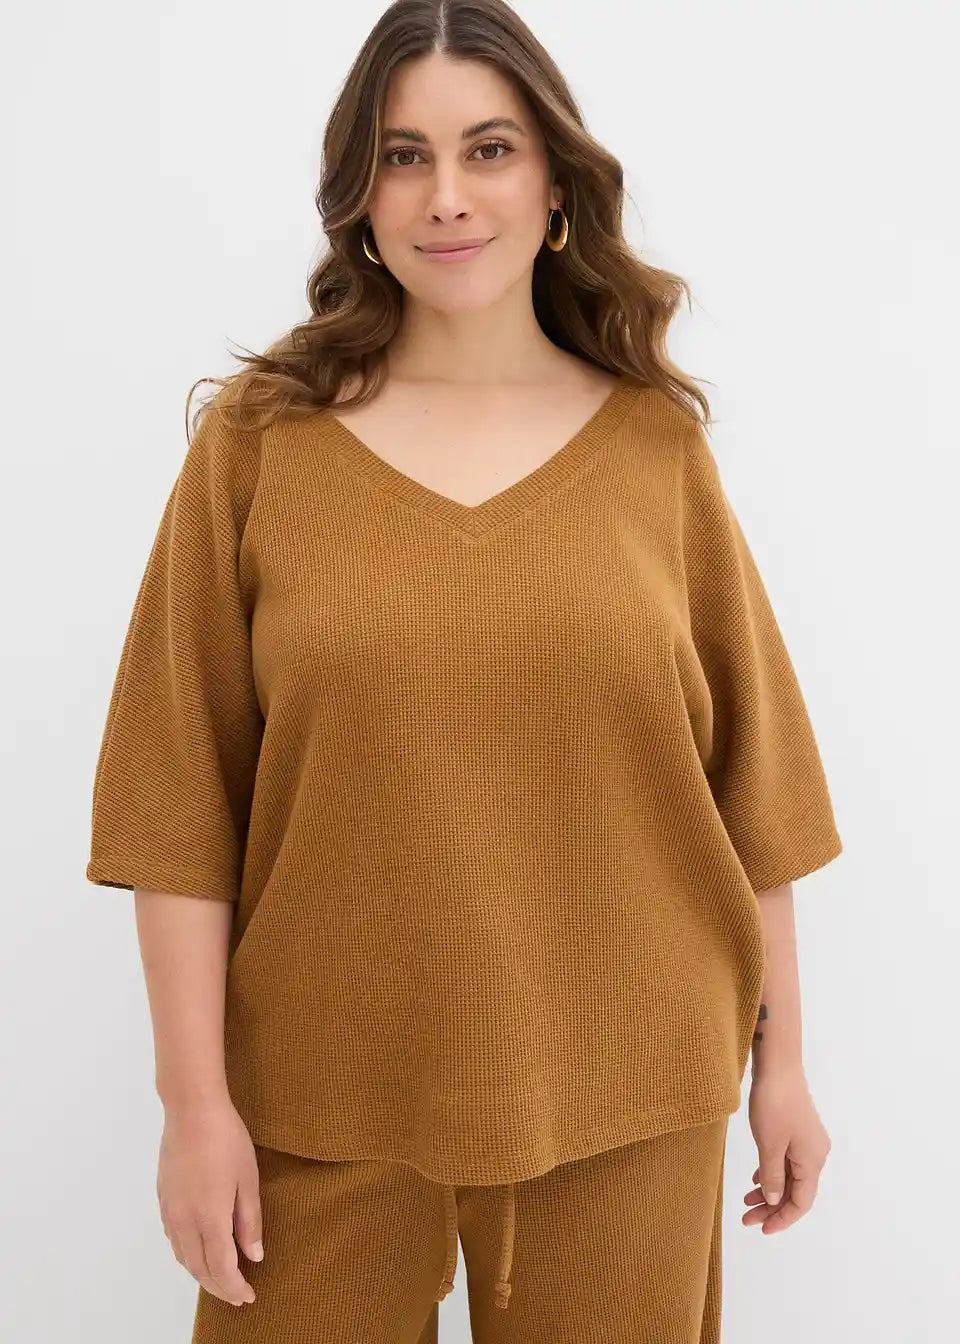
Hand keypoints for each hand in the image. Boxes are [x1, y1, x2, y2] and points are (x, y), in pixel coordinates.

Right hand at [157, 1097, 263, 1305]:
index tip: (248, 1296)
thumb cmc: (226, 1139)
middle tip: (237, 1295)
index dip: (234, 1288)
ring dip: (201, 1274)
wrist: (191, 1110)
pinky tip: (199, 1250)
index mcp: (209, 1218)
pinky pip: (174, 1240)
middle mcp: (185, 1221)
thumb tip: (253, 1256)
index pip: (221, 1269)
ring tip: (221, 1278)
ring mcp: (170, 1211)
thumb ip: (249, 1221)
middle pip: (200, 1269)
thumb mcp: (248, 1179)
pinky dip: (187, 1254)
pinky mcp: (163, 1199)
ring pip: (183, 1257)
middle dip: (219, 1287)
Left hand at [743, 1065, 831, 1233]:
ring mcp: (807, 1141)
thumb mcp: (769, 1146)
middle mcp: (816, 1154)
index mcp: (813, 1161)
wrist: (778, 1065)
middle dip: (772, 1207)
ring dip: (770, 1191)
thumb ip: (773, 1177)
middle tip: (746, 1217)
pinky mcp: (797, 1130)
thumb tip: (776, 1201)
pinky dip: (772, 1172)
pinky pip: (787, 1161)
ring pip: (790, 1176)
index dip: (782, 1219)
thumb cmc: (773, 1105)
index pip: (801, 1202)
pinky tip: (756, 1179)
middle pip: (796, 1191)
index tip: (761, 1229)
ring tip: (746, 1200)